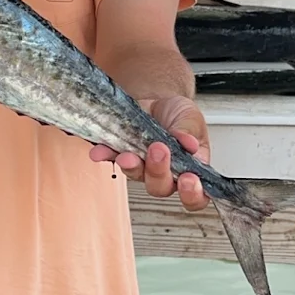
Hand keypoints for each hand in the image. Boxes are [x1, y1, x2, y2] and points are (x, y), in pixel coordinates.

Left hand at [89, 95, 210, 212]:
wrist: (157, 99)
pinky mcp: (122, 155)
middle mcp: (165, 174)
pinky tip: (99, 151)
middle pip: (160, 187)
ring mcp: (142, 167)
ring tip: (128, 155)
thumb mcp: (191, 118)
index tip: (188, 180)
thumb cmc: (178, 115)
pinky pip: (111, 158)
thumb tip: (191, 144)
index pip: (195, 195)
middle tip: (158, 151)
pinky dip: (105, 154)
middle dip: (158, 172)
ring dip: (131, 166)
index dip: (192, 194)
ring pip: (135, 175)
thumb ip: (190, 132)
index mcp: (190, 170)